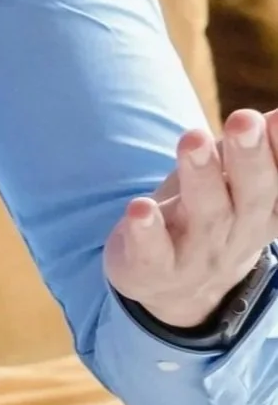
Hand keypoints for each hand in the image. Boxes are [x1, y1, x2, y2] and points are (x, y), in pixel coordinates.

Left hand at [104, 108, 277, 329]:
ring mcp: (197, 255)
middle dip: (249, 157)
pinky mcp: (153, 269)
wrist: (172, 289)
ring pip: (205, 216)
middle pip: (250, 195)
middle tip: (243, 120)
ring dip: (200, 176)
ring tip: (193, 139)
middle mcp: (238, 233)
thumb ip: (258, 151)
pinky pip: (152, 253)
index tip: (274, 118)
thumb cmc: (210, 215)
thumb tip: (275, 116)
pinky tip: (140, 208)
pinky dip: (147, 232)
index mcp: (264, 210)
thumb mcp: (235, 183)